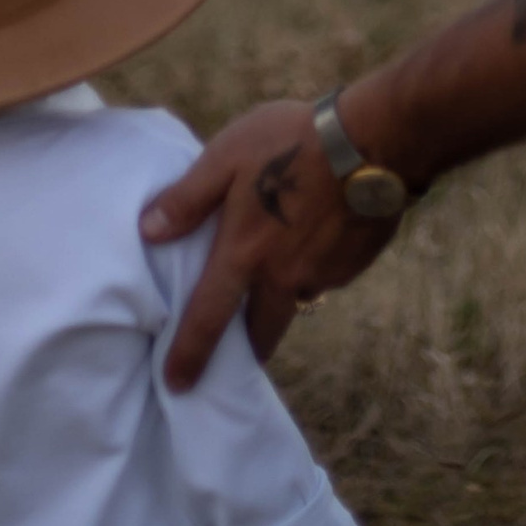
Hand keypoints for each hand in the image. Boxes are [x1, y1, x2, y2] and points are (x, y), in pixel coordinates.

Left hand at [141, 99, 398, 388]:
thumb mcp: (226, 156)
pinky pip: (329, 276)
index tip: (177, 385)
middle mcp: (284, 276)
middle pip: (262, 330)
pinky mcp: (355, 263)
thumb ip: (187, 198)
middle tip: (241, 348)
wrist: (376, 141)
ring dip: (285, 298)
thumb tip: (148, 231)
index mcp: (245, 254)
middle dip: (248, 346)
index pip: (208, 319)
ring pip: (298, 300)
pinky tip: (320, 235)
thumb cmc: (293, 142)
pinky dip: (318, 266)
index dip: (190, 355)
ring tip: (282, 270)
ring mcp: (324, 273)